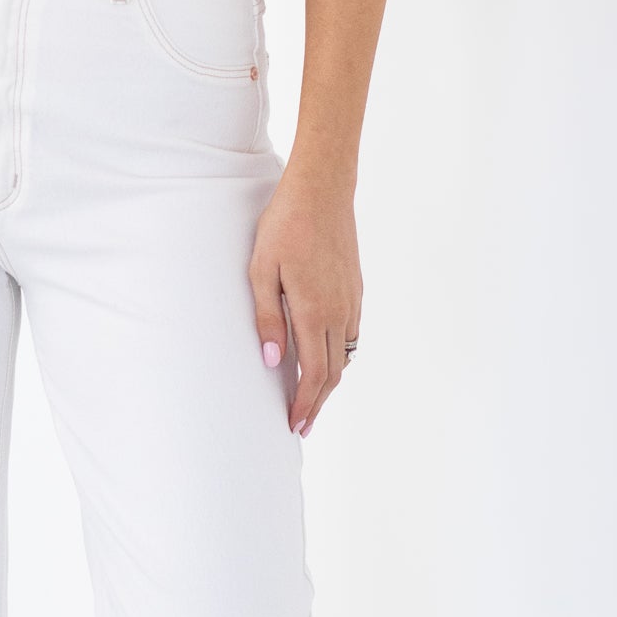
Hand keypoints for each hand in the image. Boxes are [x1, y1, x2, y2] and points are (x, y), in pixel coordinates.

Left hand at [250, 163, 361, 437]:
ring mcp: (351, 300)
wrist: (322, 190)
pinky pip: (351, 334)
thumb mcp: (261, 271)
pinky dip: (340, 356)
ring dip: (330, 382)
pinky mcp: (355, 288)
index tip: (295, 425)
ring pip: (345, 355)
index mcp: (314, 311)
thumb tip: (274, 362)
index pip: (314, 373)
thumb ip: (268, 318)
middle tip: (303, 426)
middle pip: (334, 372)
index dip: (305, 403)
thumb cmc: (285, 226)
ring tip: (312, 399)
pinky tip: (327, 357)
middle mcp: (339, 311)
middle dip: (317, 403)